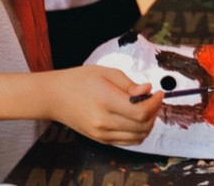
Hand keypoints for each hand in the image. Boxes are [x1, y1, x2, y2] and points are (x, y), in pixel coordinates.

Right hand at [43, 65, 159, 145]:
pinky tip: (137, 118)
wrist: (54, 97)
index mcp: (105, 101)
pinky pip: (128, 142)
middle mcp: (103, 122)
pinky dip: (138, 132)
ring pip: (138, 137)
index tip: (159, 92)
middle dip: (155, 112)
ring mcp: (101, 134)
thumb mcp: (106, 72)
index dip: (156, 103)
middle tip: (154, 99)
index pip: (141, 111)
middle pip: (142, 126)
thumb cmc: (78, 80)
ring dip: (149, 124)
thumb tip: (148, 90)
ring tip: (147, 108)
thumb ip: (129, 84)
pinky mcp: (100, 140)